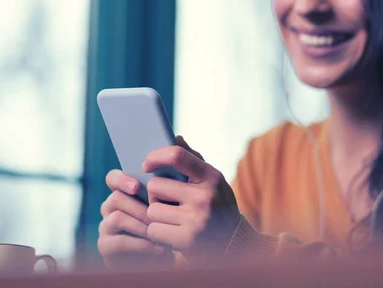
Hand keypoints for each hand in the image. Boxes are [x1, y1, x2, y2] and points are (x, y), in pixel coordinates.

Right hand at [98, 170, 173, 270]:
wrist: (163, 258)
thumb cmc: (166, 226)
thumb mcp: (166, 206)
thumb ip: (161, 192)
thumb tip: (165, 179)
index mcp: (121, 193)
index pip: (112, 178)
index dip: (121, 179)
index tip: (136, 187)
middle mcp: (109, 208)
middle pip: (116, 198)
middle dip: (139, 208)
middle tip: (157, 218)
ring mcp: (105, 226)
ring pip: (117, 217)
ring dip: (141, 226)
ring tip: (159, 233)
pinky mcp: (105, 246)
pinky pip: (119, 241)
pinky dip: (141, 244)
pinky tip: (158, 248)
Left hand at [143, 136, 240, 263]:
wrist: (235, 245)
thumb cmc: (218, 207)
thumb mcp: (212, 181)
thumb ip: (193, 159)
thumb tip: (174, 137)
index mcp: (211, 176)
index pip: (177, 155)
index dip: (156, 156)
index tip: (146, 164)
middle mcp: (205, 196)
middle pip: (156, 185)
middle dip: (156, 195)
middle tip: (167, 202)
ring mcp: (196, 219)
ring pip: (152, 210)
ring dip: (157, 216)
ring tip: (173, 220)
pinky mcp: (187, 240)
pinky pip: (153, 230)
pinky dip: (158, 233)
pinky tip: (172, 234)